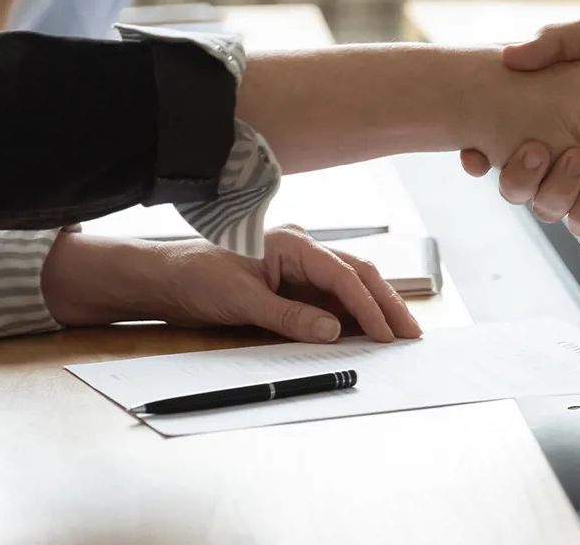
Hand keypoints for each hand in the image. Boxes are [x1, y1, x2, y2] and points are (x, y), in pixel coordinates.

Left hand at [40, 227, 423, 343]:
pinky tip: (370, 333)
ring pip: (351, 286)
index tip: (387, 333)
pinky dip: (354, 316)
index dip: (368, 306)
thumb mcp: (241, 301)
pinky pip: (333, 299)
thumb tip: (333, 332)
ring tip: (401, 335)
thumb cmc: (197, 279)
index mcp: (293, 243)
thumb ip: (288, 317)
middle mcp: (303, 250)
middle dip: (387, 304)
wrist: (167, 280)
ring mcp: (301, 267)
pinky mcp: (295, 285)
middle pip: (358, 274)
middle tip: (412, 334)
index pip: (343, 275)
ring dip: (376, 310)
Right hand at [460, 16, 579, 234]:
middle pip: (526, 182)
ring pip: (558, 204)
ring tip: (571, 168)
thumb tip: (509, 56)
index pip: (506, 143)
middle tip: (533, 154)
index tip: (475, 153)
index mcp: (561, 112)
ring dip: (558, 196)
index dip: (485, 152)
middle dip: (520, 177)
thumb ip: (559, 40)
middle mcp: (574, 146)